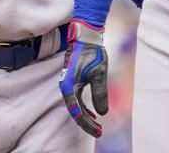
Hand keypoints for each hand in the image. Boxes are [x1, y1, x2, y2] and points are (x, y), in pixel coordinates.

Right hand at [58, 21, 108, 137]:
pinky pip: (76, 99)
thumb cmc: (92, 53)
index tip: (98, 131)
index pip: (77, 113)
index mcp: (69, 87)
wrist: (85, 37)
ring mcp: (67, 84)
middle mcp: (65, 87)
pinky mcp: (71, 81)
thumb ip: (100, 93)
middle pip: (75, 111)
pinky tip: (92, 111)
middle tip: (99, 131)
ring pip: (75, 106)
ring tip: (97, 124)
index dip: (87, 124)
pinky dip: (84, 107)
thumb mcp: (99, 74)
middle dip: (87, 123)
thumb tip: (102, 113)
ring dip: (85, 116)